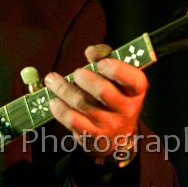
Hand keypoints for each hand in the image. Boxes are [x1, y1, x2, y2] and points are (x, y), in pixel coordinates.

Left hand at [44, 44, 145, 158]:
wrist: (116, 136)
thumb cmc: (112, 96)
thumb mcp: (115, 77)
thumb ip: (104, 58)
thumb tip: (91, 51)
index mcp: (135, 91)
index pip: (133, 79)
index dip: (116, 69)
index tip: (101, 64)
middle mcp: (126, 109)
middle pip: (102, 90)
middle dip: (83, 77)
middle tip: (76, 73)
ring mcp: (110, 124)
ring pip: (82, 103)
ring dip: (62, 88)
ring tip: (52, 80)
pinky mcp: (93, 136)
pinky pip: (72, 120)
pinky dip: (59, 108)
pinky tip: (54, 101)